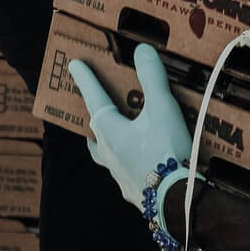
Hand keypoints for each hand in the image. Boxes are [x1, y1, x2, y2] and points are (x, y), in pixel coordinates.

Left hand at [68, 44, 192, 208]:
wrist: (176, 200)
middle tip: (99, 111)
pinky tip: (144, 166)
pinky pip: (127, 174)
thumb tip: (143, 50)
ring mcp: (119, 175)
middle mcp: (108, 154)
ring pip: (107, 156)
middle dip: (95, 121)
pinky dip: (132, 165)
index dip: (86, 79)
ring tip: (121, 140)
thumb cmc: (166, 151)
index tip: (73, 65)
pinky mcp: (134, 192)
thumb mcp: (163, 109)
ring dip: (110, 145)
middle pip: (94, 134)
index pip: (94, 98)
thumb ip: (152, 78)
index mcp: (110, 131)